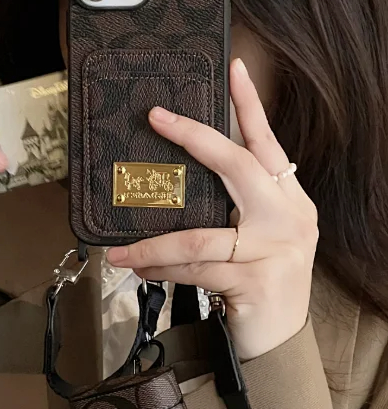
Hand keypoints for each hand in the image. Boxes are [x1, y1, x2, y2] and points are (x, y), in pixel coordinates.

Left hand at [107, 59, 318, 359]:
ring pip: (197, 235)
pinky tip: (141, 270)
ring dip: (151, 245)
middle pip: (237, 164)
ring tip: (120, 252)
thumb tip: (177, 185)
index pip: (266, 143)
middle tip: (155, 116)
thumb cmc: (261, 281)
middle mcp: (288, 216)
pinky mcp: (255, 281)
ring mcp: (274, 249)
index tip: (233, 68)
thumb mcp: (256, 236)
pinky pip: (192, 268)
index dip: (250, 105)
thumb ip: (232, 207)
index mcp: (287, 199)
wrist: (281, 339)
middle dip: (193, 136)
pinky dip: (161, 269)